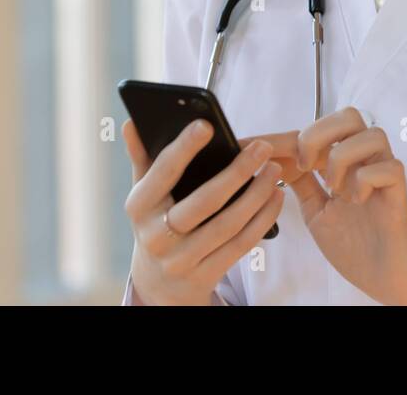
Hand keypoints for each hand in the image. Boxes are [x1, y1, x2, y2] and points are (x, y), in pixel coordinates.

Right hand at [122, 118, 288, 304]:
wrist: (159, 284)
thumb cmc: (156, 222)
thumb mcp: (144, 194)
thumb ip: (142, 158)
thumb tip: (130, 123)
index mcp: (139, 207)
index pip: (163, 173)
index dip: (184, 148)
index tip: (207, 125)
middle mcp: (156, 236)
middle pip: (203, 202)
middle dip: (236, 172)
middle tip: (262, 148)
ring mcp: (181, 260)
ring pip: (227, 224)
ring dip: (257, 195)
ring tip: (274, 169)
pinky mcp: (204, 276)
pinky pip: (240, 245)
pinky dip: (263, 219)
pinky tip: (276, 197)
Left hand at [272, 107, 406, 304]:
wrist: (385, 278)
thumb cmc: (356, 247)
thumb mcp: (316, 211)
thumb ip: (302, 183)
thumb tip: (276, 159)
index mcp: (345, 163)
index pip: (315, 132)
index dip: (280, 137)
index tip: (249, 148)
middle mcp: (366, 162)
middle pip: (349, 116)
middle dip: (319, 133)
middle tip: (305, 164)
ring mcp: (384, 174)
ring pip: (372, 134)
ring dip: (343, 157)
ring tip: (335, 188)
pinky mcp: (399, 192)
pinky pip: (388, 168)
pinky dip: (365, 180)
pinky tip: (356, 201)